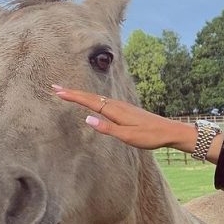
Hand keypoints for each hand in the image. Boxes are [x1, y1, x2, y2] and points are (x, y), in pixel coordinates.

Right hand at [51, 85, 195, 151]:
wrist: (168, 131)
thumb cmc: (149, 136)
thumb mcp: (128, 136)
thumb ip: (107, 128)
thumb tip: (87, 119)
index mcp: (115, 111)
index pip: (89, 102)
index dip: (73, 96)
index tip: (58, 91)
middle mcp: (117, 105)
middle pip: (90, 97)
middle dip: (72, 92)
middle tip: (55, 87)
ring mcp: (121, 106)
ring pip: (96, 98)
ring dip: (81, 94)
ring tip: (67, 92)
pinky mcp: (125, 109)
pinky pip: (103, 101)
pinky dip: (92, 99)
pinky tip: (90, 100)